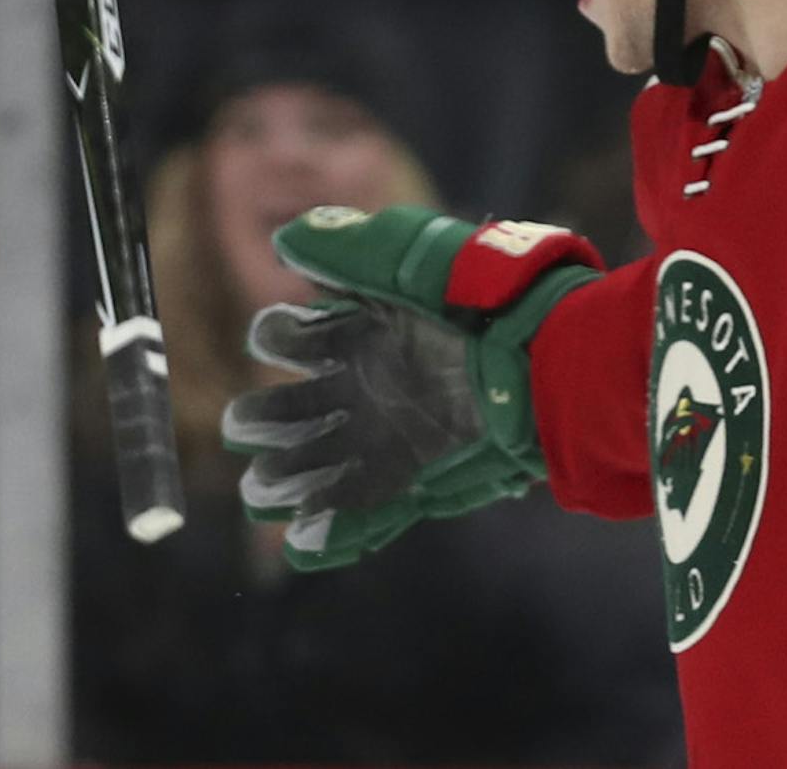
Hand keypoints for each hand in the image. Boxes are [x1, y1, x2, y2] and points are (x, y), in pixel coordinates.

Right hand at [223, 205, 602, 569]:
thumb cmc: (477, 300)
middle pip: (296, 410)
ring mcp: (393, 439)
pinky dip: (333, 535)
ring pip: (321, 465)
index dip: (275, 337)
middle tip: (241, 429)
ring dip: (287, 480)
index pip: (297, 338)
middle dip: (263, 421)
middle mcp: (372, 388)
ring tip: (260, 495)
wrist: (545, 360)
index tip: (270, 340)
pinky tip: (299, 544)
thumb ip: (344, 250)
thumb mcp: (408, 261)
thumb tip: (283, 241)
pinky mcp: (419, 483)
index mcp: (365, 333)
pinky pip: (369, 516)